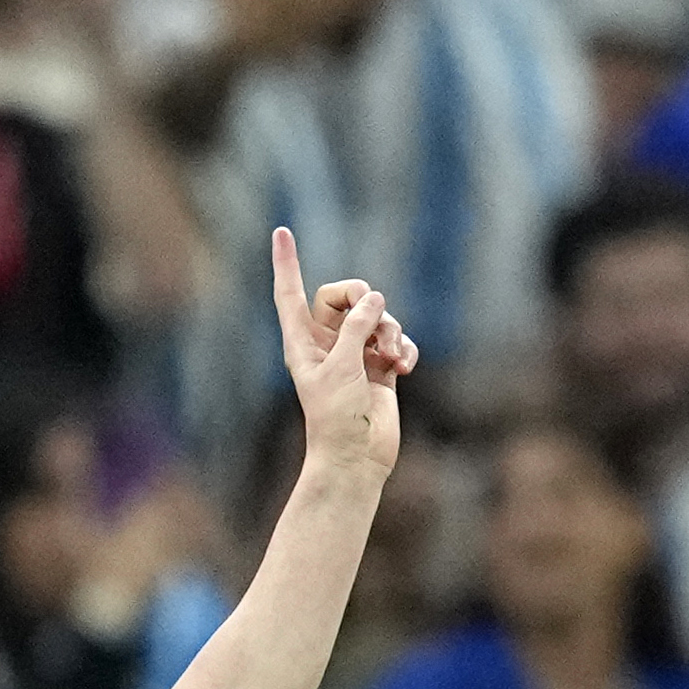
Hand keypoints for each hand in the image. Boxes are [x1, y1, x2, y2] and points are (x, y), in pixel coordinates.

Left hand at [273, 227, 414, 480]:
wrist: (357, 457)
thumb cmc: (336, 416)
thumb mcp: (342, 366)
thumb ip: (357, 327)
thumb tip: (376, 299)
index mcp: (302, 342)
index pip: (290, 293)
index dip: (286, 263)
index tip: (281, 231)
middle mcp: (327, 344)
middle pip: (346, 296)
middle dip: (366, 300)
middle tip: (376, 312)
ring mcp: (355, 355)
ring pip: (378, 317)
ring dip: (391, 330)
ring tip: (392, 355)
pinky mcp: (380, 368)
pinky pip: (398, 340)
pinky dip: (405, 349)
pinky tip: (406, 367)